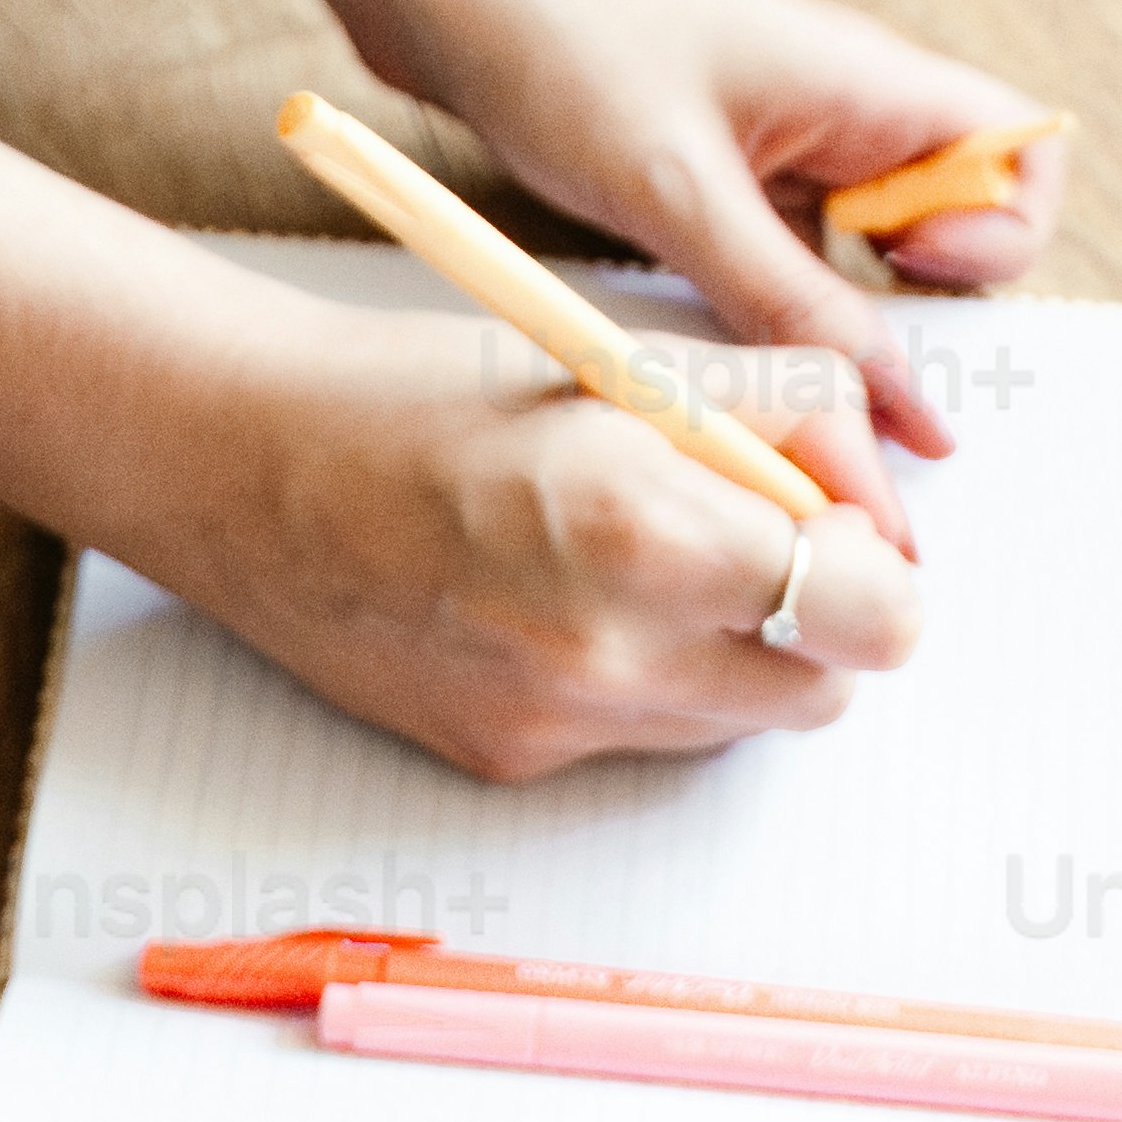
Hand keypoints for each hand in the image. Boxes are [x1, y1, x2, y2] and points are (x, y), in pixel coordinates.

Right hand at [0, 55, 925, 781]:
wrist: (243, 464)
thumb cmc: (430, 386)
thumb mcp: (625, 359)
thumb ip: (781, 411)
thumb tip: (876, 487)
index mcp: (649, 527)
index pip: (874, 617)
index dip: (878, 569)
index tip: (839, 523)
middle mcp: (612, 653)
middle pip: (824, 693)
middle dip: (816, 617)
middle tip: (747, 531)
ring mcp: (558, 724)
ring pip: (736, 723)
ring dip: (730, 650)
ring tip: (636, 554)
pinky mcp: (509, 762)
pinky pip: (636, 736)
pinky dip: (637, 676)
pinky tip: (554, 596)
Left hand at [341, 0, 1062, 469]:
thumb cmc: (554, 31)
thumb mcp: (678, 192)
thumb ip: (791, 301)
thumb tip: (898, 406)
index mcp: (866, 78)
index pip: (1025, 151)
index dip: (998, 233)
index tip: (908, 276)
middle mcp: (840, 102)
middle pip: (955, 215)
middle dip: (926, 305)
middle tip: (849, 367)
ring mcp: (778, 132)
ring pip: (863, 245)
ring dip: (837, 315)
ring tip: (773, 367)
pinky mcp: (710, 161)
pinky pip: (783, 248)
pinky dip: (766, 301)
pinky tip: (711, 336)